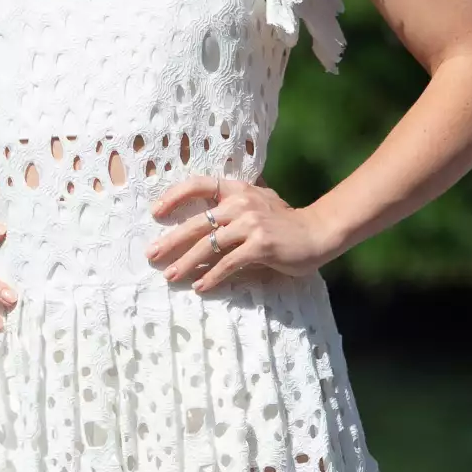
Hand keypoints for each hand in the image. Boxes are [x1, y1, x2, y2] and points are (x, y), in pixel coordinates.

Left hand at [146, 176, 327, 293]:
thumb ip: (236, 203)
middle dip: (171, 241)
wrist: (318, 233)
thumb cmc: (286, 223)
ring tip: (171, 276)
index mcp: (238, 189)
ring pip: (208, 245)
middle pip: (197, 222)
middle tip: (152, 255)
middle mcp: (242, 203)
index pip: (199, 184)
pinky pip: (228, 263)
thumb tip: (208, 212)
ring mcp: (251, 224)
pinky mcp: (260, 245)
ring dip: (186, 263)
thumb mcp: (261, 202)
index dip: (174, 196)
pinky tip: (200, 287)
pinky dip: (212, 276)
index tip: (156, 213)